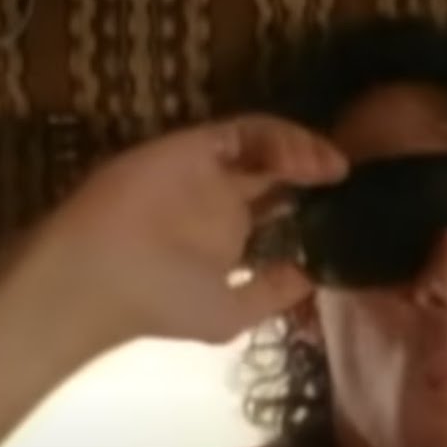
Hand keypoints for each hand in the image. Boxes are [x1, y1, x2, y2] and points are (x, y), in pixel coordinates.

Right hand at [43, 114, 346, 343]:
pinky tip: (308, 162)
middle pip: (278, 172)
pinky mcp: (196, 146)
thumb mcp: (229, 315)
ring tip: (334, 169)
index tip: (348, 211)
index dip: (313, 207)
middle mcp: (221, 200)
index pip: (279, 212)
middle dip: (315, 171)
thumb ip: (271, 293)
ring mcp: (209, 171)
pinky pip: (246, 131)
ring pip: (267, 146)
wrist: (97, 278)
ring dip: (304, 151)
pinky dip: (281, 139)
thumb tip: (313, 276)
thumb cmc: (159, 303)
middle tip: (349, 179)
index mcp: (229, 239)